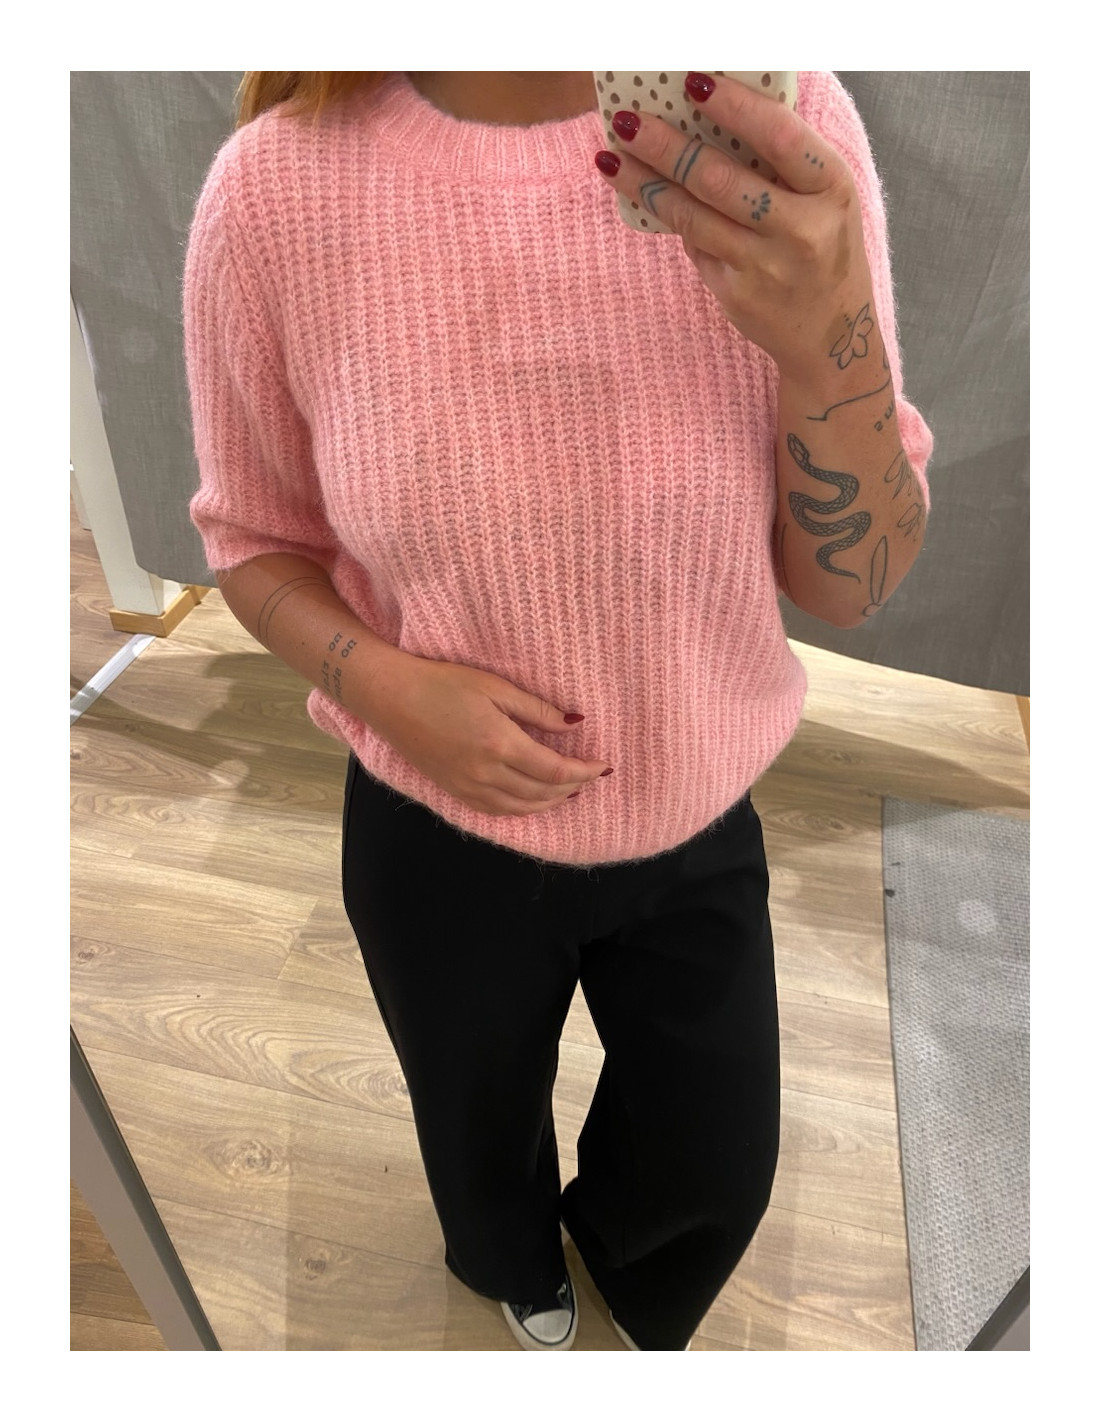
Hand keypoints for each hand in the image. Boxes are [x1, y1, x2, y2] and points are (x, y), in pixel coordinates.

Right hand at [369, 656, 612, 817]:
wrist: (392, 698)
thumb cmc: (443, 683)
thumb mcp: (495, 688)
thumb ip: (537, 710)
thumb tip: (574, 725)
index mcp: (501, 745)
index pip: (556, 771)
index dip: (584, 772)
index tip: (603, 766)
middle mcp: (487, 774)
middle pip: (543, 793)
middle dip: (573, 788)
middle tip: (590, 776)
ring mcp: (469, 787)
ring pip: (522, 808)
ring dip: (551, 802)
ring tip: (569, 790)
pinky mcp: (455, 792)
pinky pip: (498, 811)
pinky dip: (523, 809)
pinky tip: (533, 798)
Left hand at [594, 72, 873, 384]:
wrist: (832, 337)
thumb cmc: (825, 249)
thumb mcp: (826, 198)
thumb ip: (784, 162)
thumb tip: (709, 117)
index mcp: (831, 189)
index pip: (779, 137)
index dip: (734, 107)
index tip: (693, 83)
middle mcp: (801, 230)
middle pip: (719, 179)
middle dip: (665, 146)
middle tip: (627, 121)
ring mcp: (765, 268)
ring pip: (693, 216)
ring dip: (646, 184)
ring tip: (612, 158)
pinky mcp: (736, 295)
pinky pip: (694, 246)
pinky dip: (671, 218)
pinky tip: (645, 195)